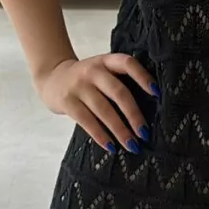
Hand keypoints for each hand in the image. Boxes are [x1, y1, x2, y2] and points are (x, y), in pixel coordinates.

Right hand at [38, 53, 159, 153]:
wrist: (51, 78)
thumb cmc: (87, 80)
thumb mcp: (102, 72)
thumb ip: (119, 82)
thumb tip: (149, 112)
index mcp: (106, 61)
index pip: (127, 63)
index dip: (143, 77)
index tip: (157, 93)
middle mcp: (93, 70)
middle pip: (118, 92)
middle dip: (134, 115)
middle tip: (145, 133)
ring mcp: (79, 85)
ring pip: (104, 110)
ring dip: (120, 130)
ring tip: (132, 145)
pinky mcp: (67, 101)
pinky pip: (86, 121)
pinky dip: (100, 135)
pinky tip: (111, 147)